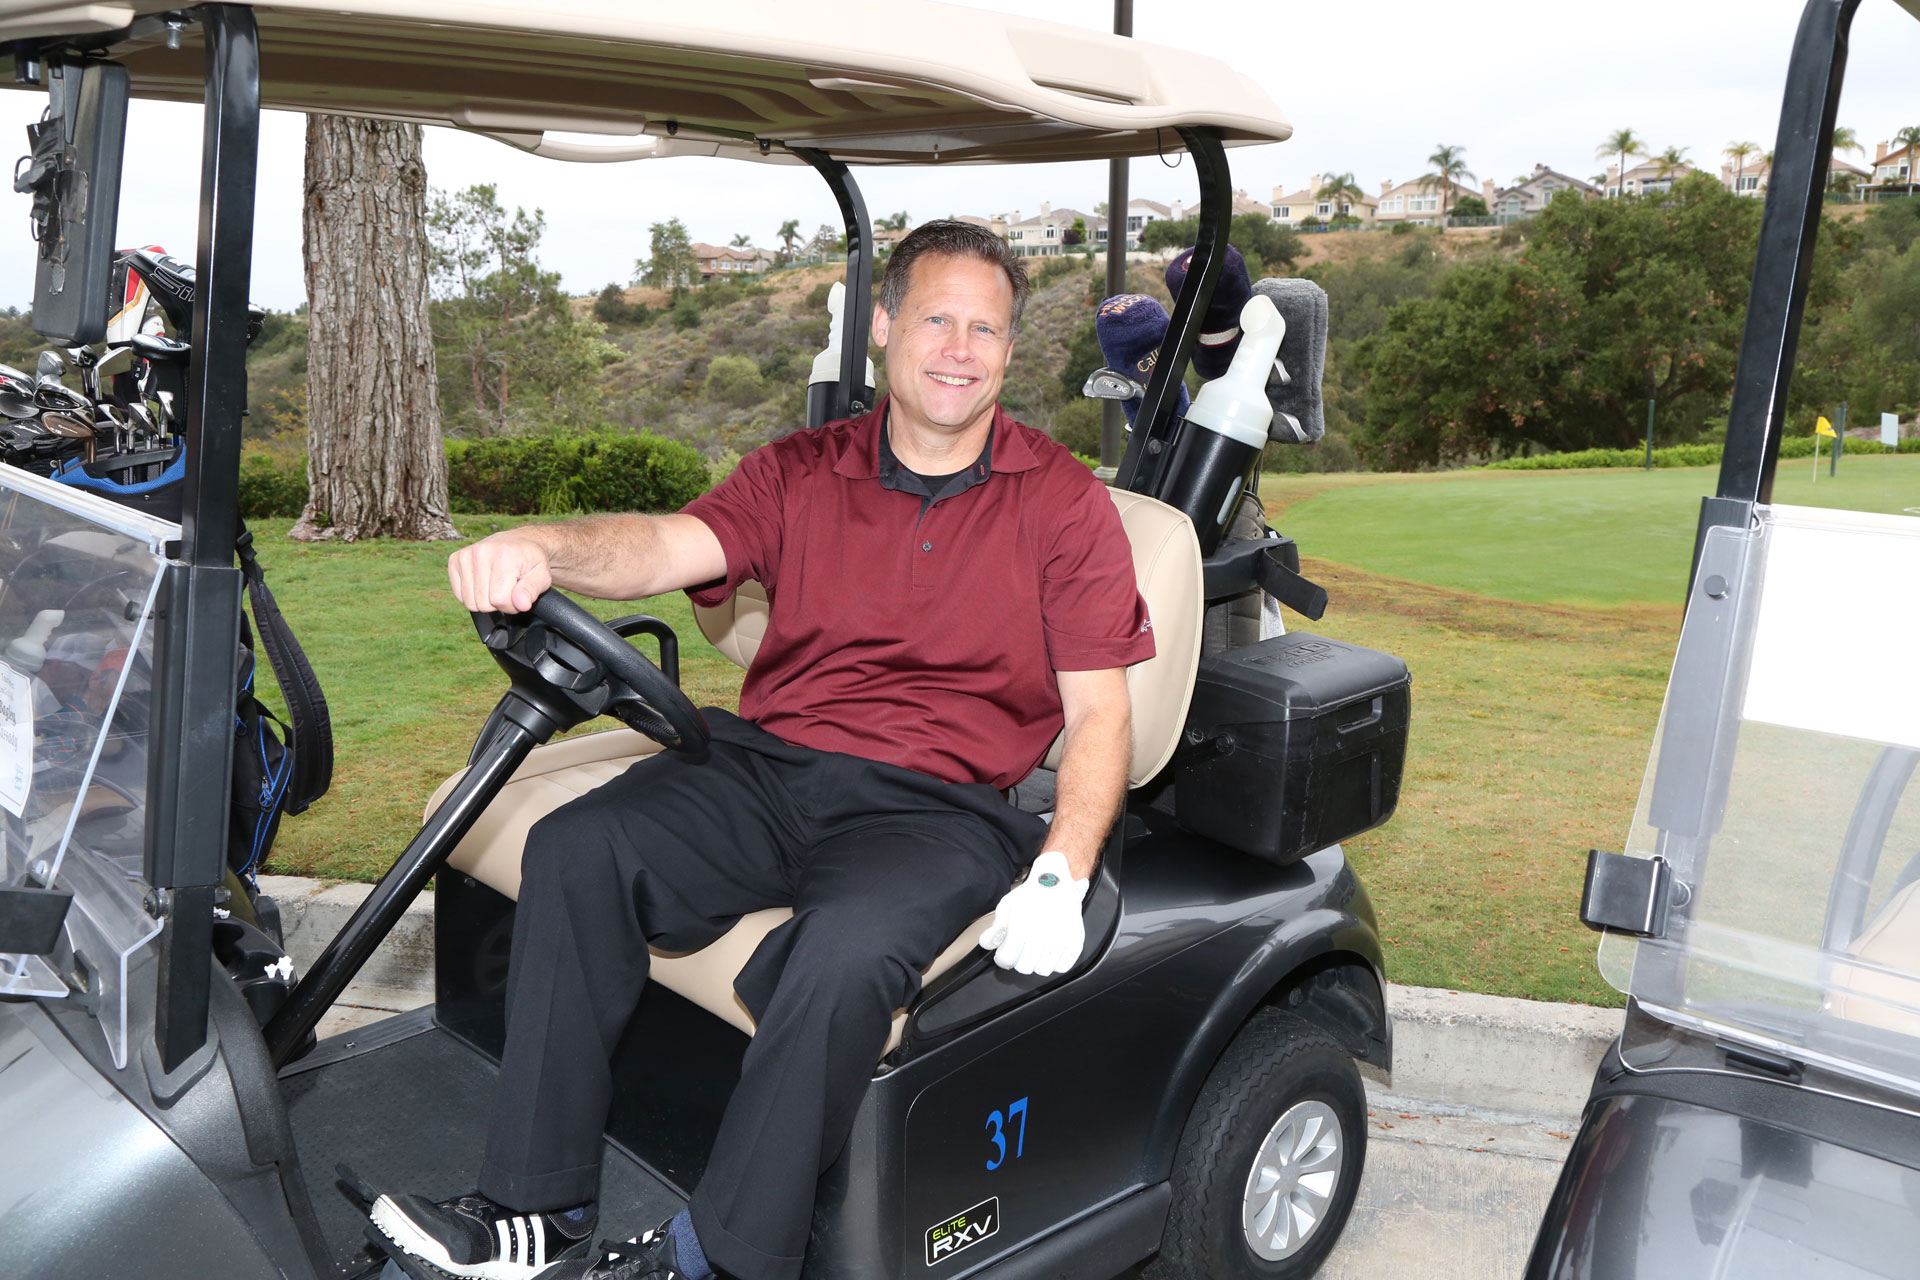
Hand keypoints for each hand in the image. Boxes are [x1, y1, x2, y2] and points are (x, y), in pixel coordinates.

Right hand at [447, 531, 552, 613]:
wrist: (518, 542)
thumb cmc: (530, 560)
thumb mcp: (542, 575)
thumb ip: (533, 589)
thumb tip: (521, 603)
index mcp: (504, 555)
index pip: (500, 599)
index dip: (512, 605)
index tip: (518, 595)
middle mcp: (481, 552)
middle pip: (483, 603)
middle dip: (498, 603)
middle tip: (508, 589)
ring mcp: (465, 556)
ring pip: (470, 602)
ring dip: (485, 600)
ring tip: (497, 585)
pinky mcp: (454, 560)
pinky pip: (460, 595)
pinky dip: (473, 595)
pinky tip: (484, 583)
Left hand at [978, 850, 1089, 975]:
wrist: (1056, 881)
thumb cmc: (1029, 895)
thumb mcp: (1006, 906)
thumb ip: (995, 928)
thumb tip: (988, 945)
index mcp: (1022, 928)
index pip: (1007, 961)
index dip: (1002, 959)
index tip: (1006, 953)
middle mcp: (1043, 936)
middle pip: (1024, 968)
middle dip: (1019, 960)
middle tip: (1022, 948)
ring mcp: (1061, 940)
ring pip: (1043, 970)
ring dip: (1037, 963)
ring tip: (1037, 950)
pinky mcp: (1076, 941)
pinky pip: (1063, 967)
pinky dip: (1056, 962)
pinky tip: (1051, 951)